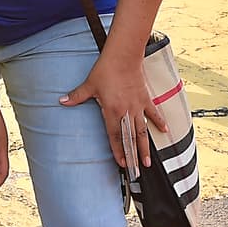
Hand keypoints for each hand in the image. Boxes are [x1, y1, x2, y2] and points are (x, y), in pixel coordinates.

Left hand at [59, 50, 165, 170]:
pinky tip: (165, 131)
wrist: (123, 57)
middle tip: (136, 169)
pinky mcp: (145, 99)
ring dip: (145, 146)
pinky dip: (160, 122)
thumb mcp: (89, 85)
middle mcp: (127, 112)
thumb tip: (62, 101)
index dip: (118, 151)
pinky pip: (154, 113)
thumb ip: (76, 96)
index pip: (115, 136)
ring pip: (143, 130)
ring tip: (148, 161)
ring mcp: (138, 106)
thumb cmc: (105, 70)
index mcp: (112, 111)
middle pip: (130, 138)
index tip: (121, 163)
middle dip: (133, 155)